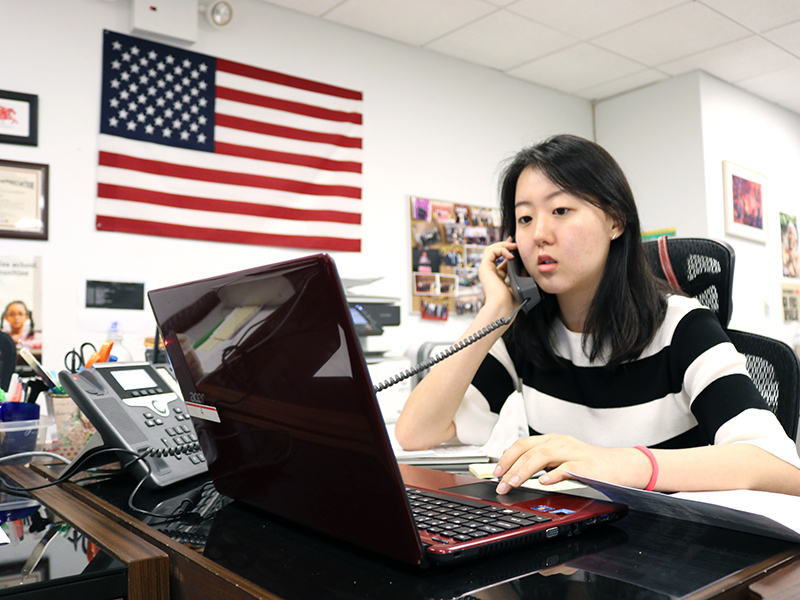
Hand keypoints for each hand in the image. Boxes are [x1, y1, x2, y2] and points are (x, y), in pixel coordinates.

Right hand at [478, 237, 518, 310]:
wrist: (503, 308)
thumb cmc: (511, 301)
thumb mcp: (518, 284)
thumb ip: (520, 274)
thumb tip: (525, 265)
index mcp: (496, 276)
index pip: (500, 259)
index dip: (507, 250)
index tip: (516, 246)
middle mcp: (489, 272)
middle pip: (494, 251)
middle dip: (504, 244)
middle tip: (514, 242)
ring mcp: (485, 270)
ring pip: (491, 249)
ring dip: (503, 245)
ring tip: (513, 247)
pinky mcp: (484, 268)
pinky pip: (491, 251)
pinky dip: (501, 250)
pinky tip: (510, 255)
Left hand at [492, 434, 650, 492]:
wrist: (619, 466)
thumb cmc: (589, 464)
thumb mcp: (560, 458)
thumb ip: (540, 459)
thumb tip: (513, 464)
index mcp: (552, 440)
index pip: (522, 444)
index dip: (506, 457)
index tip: (496, 472)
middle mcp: (560, 443)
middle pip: (528, 450)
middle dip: (510, 467)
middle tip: (500, 483)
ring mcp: (573, 452)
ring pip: (542, 456)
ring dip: (524, 470)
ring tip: (514, 483)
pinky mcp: (585, 465)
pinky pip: (566, 468)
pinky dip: (553, 475)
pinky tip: (543, 482)